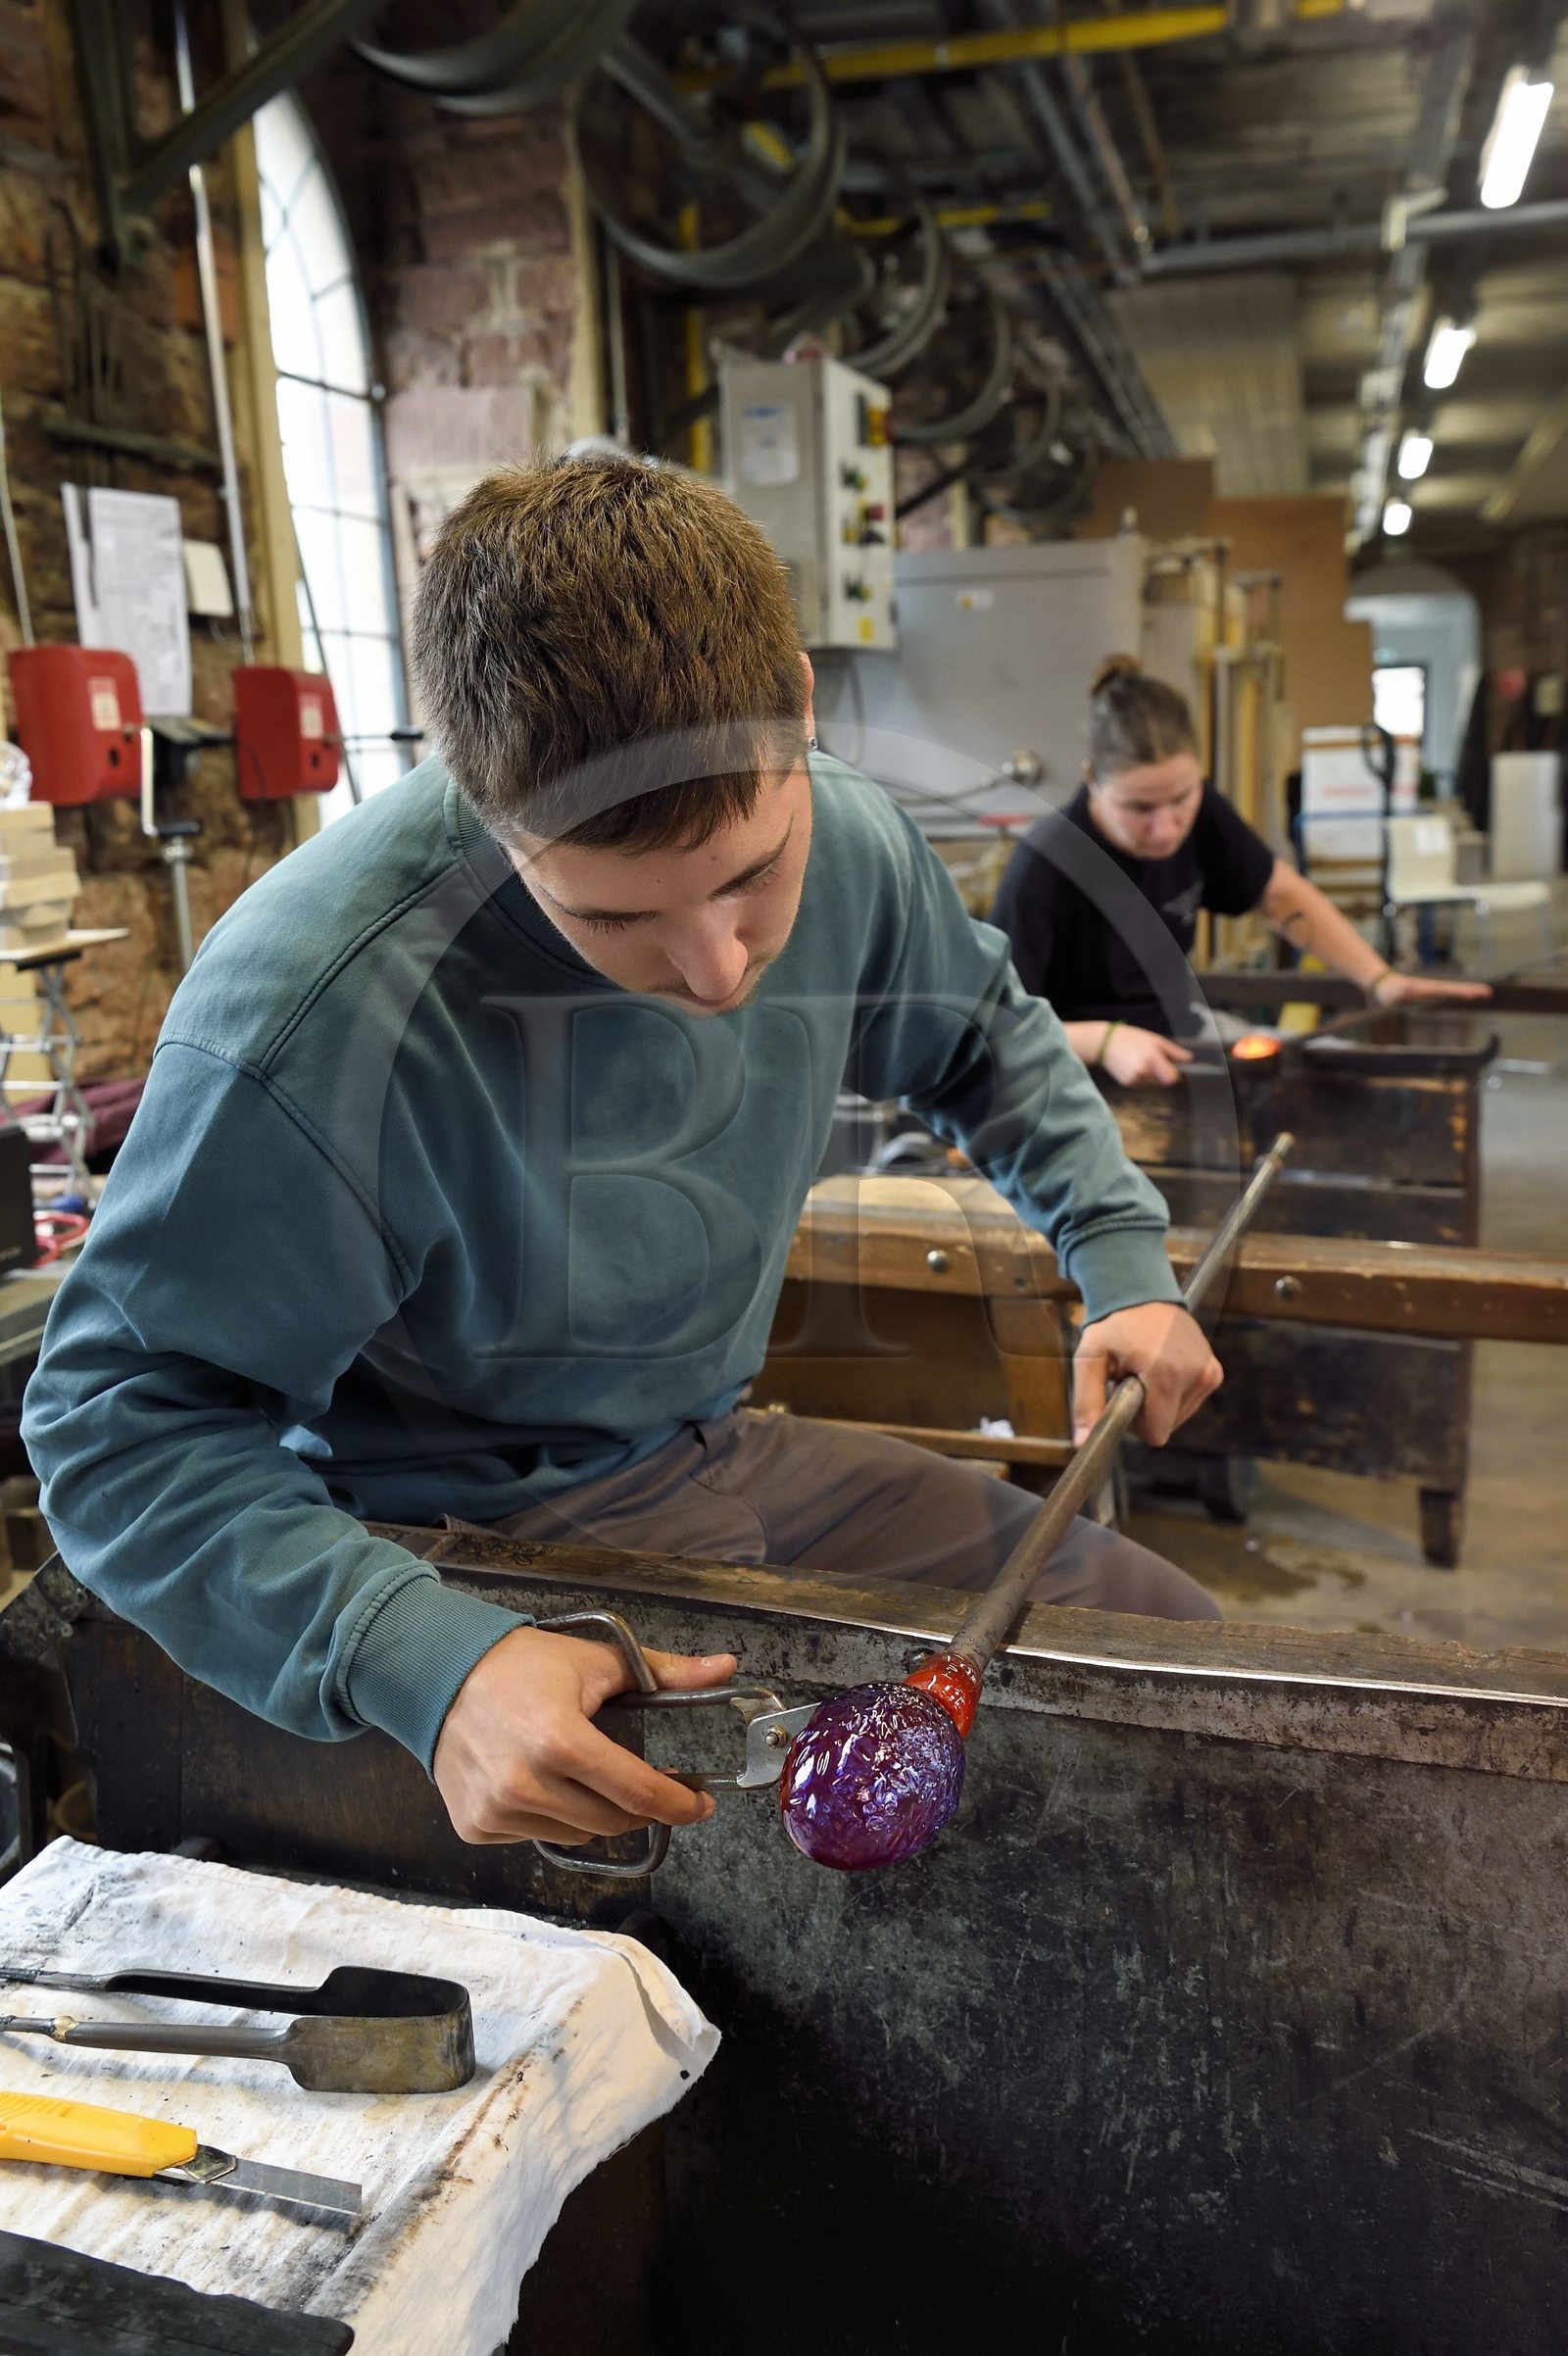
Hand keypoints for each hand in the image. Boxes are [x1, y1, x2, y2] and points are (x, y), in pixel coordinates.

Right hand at [433, 1625, 737, 1846]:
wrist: (437, 1674)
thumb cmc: (519, 1665)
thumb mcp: (594, 1662)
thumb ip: (663, 1672)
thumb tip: (724, 1667)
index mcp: (560, 1741)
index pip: (637, 1792)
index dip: (678, 1803)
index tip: (700, 1803)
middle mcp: (525, 1784)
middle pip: (612, 1821)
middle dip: (639, 1805)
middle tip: (647, 1783)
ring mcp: (496, 1811)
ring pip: (577, 1835)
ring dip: (594, 1813)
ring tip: (582, 1773)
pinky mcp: (475, 1827)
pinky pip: (536, 1836)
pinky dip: (551, 1817)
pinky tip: (541, 1782)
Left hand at [1072, 1301, 1221, 1445]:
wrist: (1142, 1292)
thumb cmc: (1113, 1325)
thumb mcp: (1089, 1359)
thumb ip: (1087, 1402)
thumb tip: (1083, 1442)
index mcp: (1165, 1374)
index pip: (1156, 1433)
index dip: (1136, 1423)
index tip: (1124, 1397)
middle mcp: (1194, 1374)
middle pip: (1168, 1425)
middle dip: (1147, 1410)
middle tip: (1132, 1378)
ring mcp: (1208, 1372)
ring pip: (1180, 1415)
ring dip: (1160, 1400)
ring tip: (1146, 1369)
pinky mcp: (1214, 1370)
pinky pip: (1191, 1400)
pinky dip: (1175, 1390)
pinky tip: (1162, 1366)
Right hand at [1102, 1025, 1192, 1087]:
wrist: (1105, 1043)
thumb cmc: (1132, 1038)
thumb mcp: (1155, 1040)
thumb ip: (1174, 1052)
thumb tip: (1189, 1059)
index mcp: (1152, 1059)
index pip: (1172, 1078)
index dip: (1174, 1073)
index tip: (1170, 1066)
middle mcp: (1143, 1072)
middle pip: (1163, 1081)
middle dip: (1161, 1072)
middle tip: (1151, 1058)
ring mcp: (1134, 1080)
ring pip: (1152, 1083)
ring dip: (1152, 1075)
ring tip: (1140, 1060)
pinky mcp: (1127, 1084)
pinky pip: (1142, 1084)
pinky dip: (1142, 1077)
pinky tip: (1133, 1066)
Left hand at [1371, 970, 1491, 1006]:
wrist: (1382, 986)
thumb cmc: (1387, 991)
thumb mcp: (1393, 992)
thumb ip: (1401, 990)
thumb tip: (1409, 987)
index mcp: (1426, 988)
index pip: (1447, 989)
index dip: (1461, 991)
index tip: (1476, 993)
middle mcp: (1431, 988)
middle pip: (1454, 988)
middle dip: (1470, 990)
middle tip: (1488, 991)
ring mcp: (1430, 991)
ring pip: (1452, 991)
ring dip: (1468, 991)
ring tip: (1483, 992)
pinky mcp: (1427, 995)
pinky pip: (1446, 995)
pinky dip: (1459, 994)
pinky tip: (1468, 997)